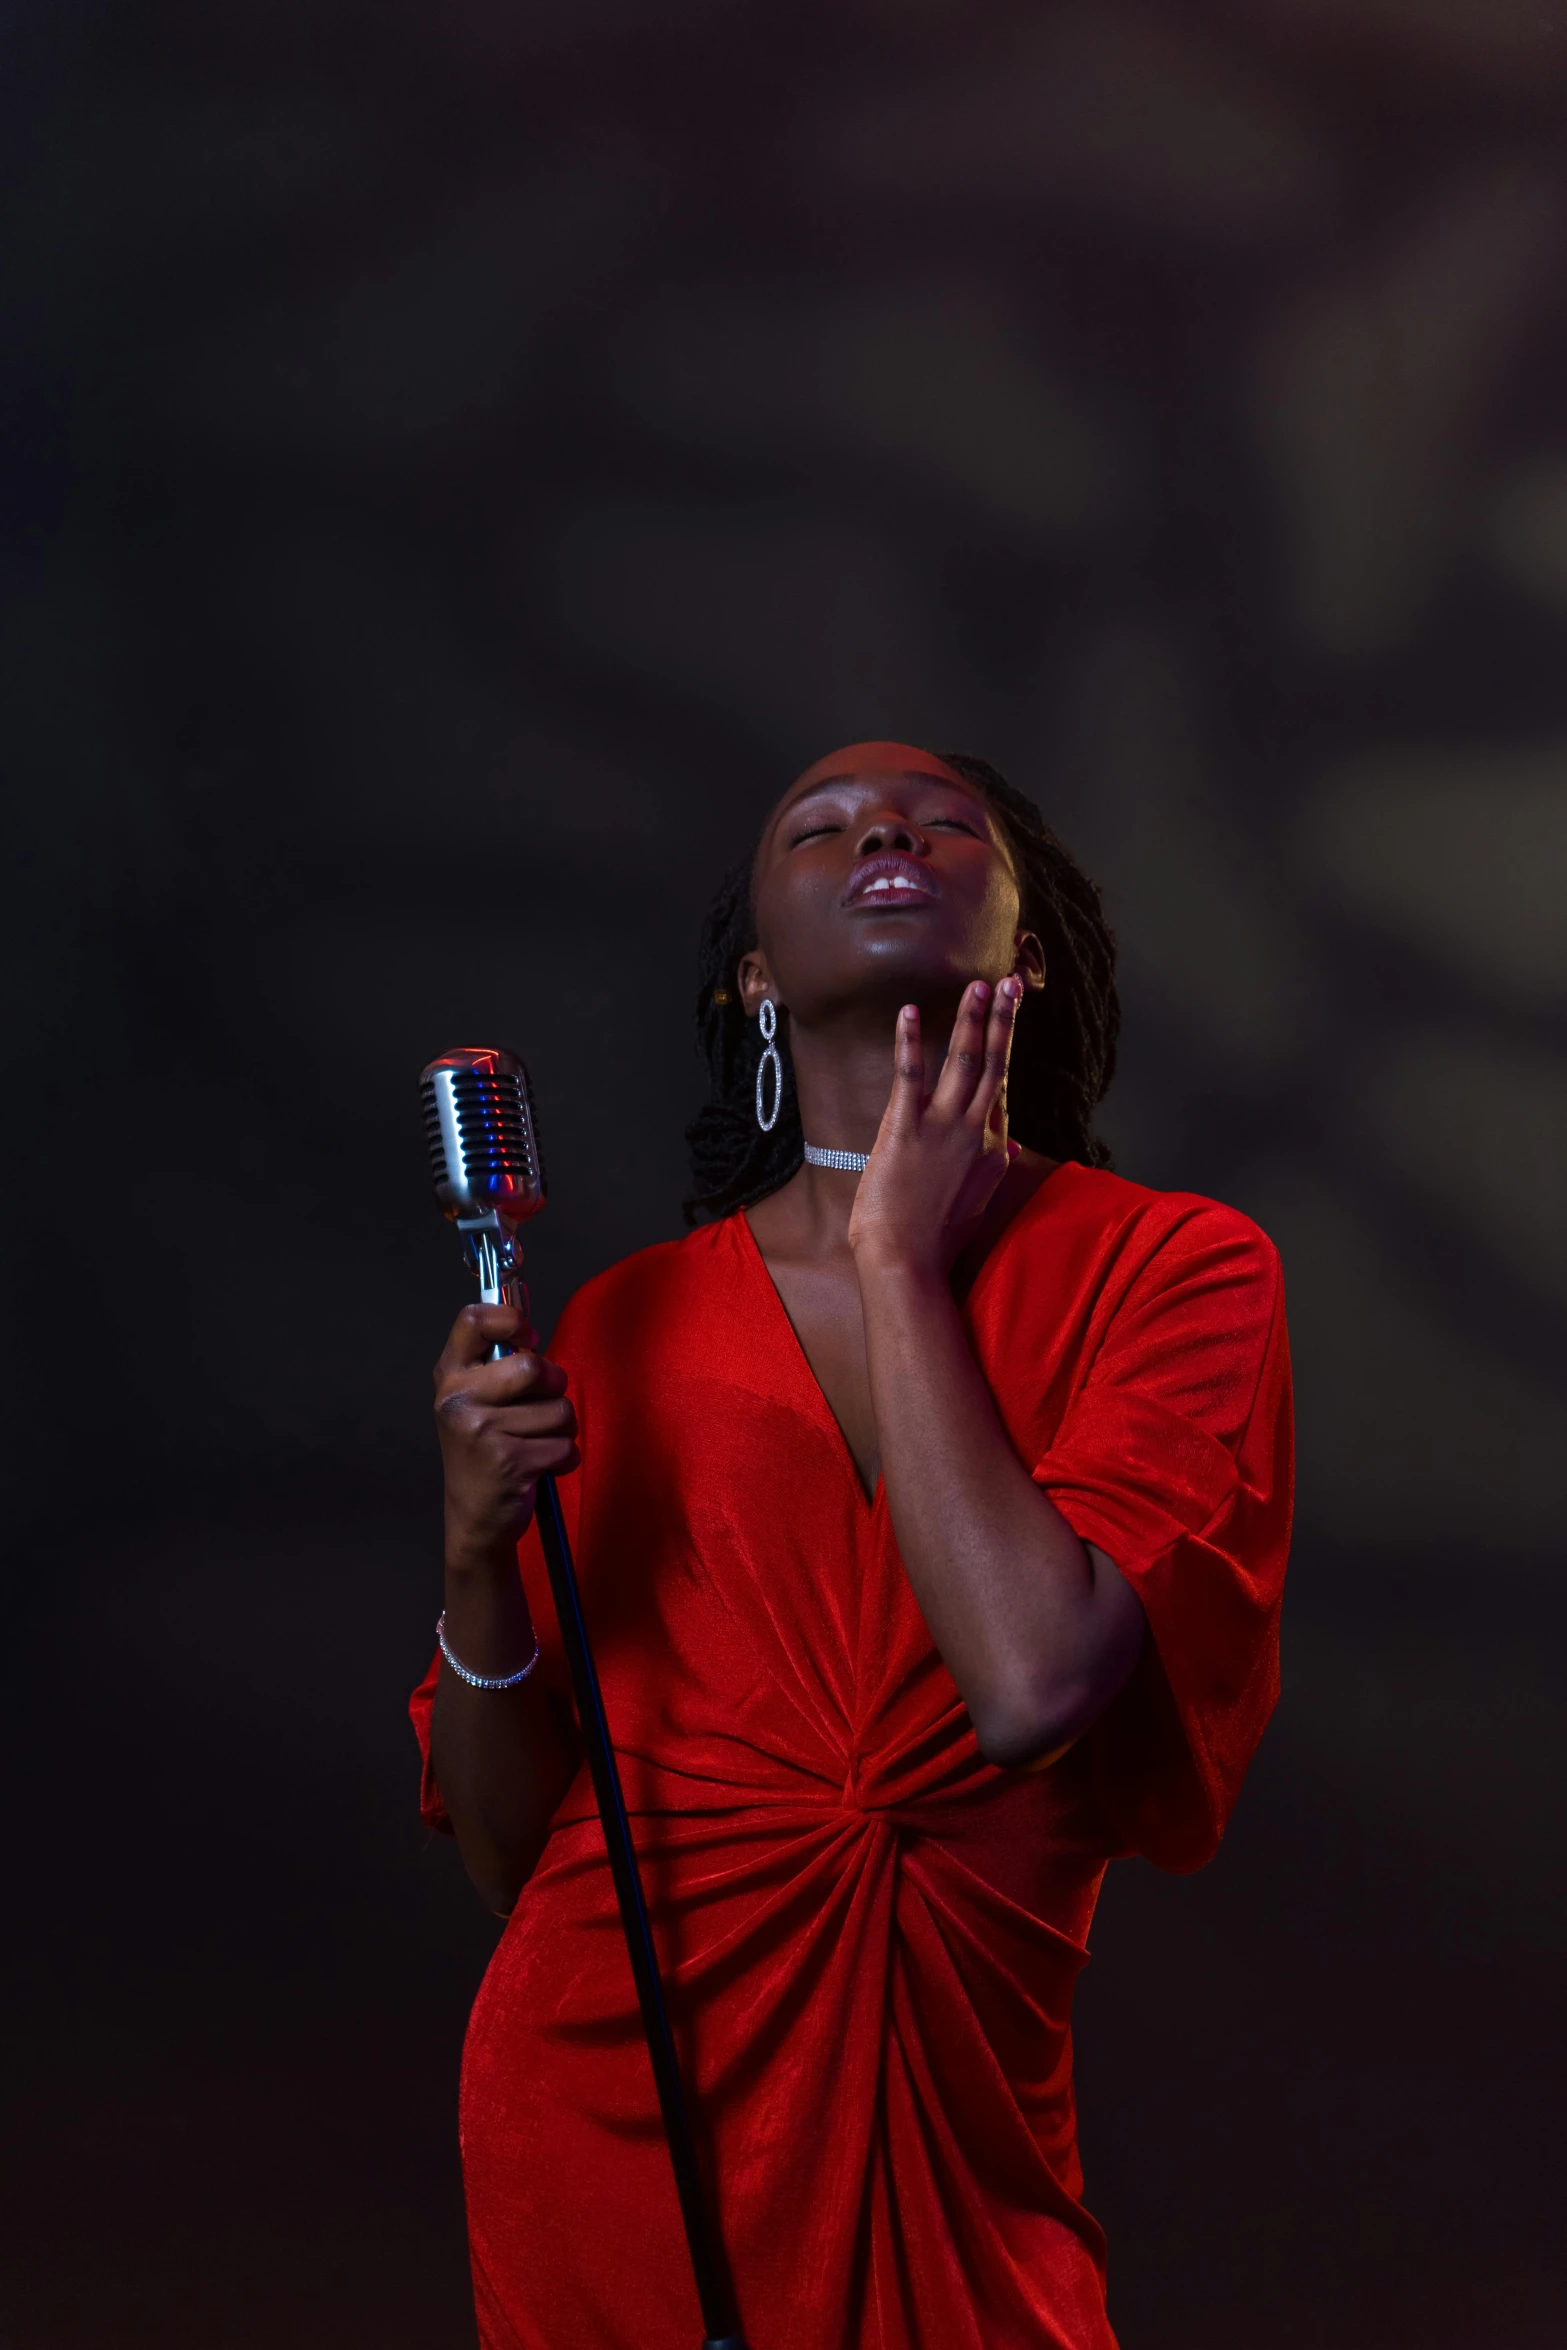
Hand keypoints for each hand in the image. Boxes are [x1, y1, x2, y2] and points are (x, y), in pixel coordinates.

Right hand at [433, 1302, 578, 1574]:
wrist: (473, 1519)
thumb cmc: (485, 1452)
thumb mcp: (476, 1402)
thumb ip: (497, 1366)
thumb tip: (530, 1329)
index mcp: (450, 1375)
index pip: (473, 1319)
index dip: (510, 1319)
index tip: (527, 1338)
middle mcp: (458, 1399)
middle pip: (532, 1367)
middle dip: (554, 1387)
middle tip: (543, 1407)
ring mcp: (480, 1431)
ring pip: (559, 1410)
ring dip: (561, 1430)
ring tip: (536, 1444)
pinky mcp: (508, 1462)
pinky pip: (564, 1445)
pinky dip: (564, 1459)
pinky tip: (541, 1468)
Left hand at [848, 977, 1021, 1279]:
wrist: (908, 1262)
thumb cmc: (935, 1240)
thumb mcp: (976, 1203)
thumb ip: (993, 1168)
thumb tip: (1011, 1144)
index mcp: (991, 1150)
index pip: (998, 1091)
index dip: (1004, 1050)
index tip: (1007, 1016)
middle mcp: (976, 1132)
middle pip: (995, 1065)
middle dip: (1004, 1020)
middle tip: (1010, 983)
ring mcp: (944, 1128)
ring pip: (966, 1062)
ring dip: (973, 1020)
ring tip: (979, 986)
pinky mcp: (907, 1128)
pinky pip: (910, 1075)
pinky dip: (911, 1041)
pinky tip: (909, 1012)